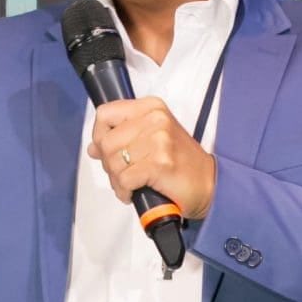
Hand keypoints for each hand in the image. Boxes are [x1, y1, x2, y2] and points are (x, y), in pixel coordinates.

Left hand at [89, 97, 217, 221]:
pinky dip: (124, 192)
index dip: (99, 135)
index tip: (108, 150)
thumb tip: (93, 147)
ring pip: (113, 162)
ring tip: (130, 185)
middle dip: (108, 164)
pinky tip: (134, 193)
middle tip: (122, 174)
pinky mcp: (159, 163)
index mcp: (151, 107)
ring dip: (116, 180)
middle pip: (105, 141)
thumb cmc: (180, 163)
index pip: (105, 114)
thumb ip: (122, 137)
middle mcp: (155, 119)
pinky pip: (124, 180)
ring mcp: (158, 140)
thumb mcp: (151, 140)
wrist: (208, 184)